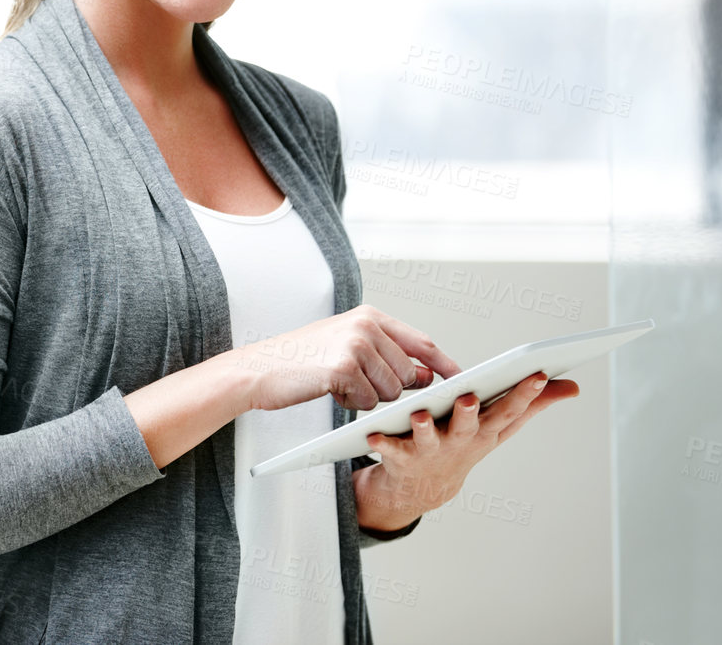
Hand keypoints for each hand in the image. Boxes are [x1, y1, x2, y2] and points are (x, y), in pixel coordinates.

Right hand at [236, 305, 462, 412]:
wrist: (258, 369)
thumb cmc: (302, 361)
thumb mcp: (348, 348)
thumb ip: (388, 357)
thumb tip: (428, 376)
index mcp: (369, 316)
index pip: (421, 343)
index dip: (444, 365)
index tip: (462, 379)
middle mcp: (366, 326)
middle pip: (409, 374)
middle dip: (391, 390)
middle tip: (358, 384)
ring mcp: (355, 345)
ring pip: (390, 391)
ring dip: (369, 398)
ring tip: (339, 384)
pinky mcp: (343, 368)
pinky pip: (368, 401)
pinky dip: (352, 404)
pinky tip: (330, 390)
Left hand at [359, 372, 580, 524]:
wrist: (424, 487)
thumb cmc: (466, 442)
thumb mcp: (501, 426)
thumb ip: (535, 404)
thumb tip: (574, 386)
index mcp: (486, 429)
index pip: (509, 409)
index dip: (524, 393)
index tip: (536, 372)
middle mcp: (460, 441)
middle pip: (468, 425)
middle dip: (469, 412)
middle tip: (468, 397)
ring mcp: (431, 451)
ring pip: (428, 438)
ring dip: (424, 428)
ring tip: (418, 414)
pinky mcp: (401, 457)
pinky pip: (389, 449)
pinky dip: (382, 443)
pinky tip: (373, 435)